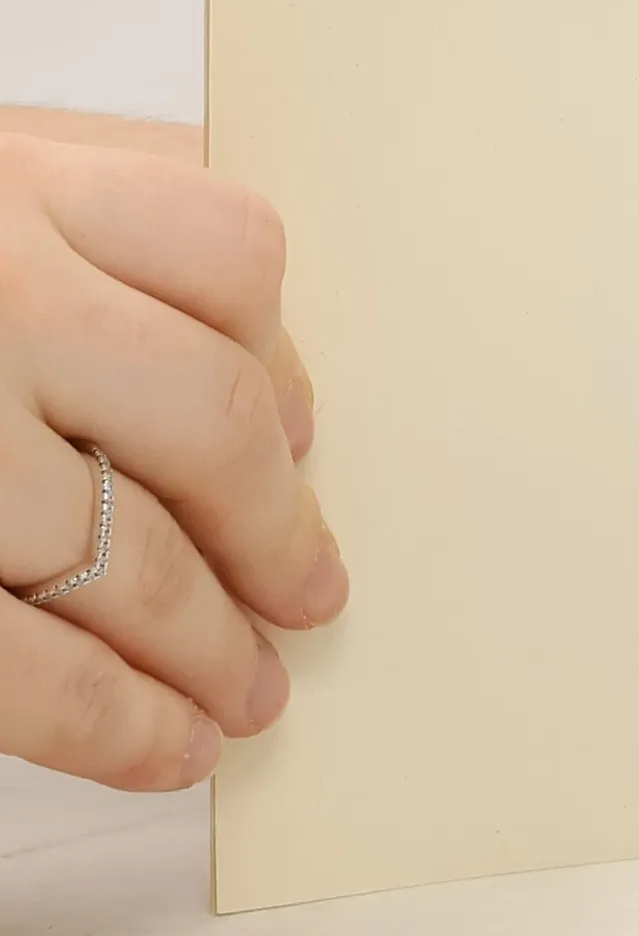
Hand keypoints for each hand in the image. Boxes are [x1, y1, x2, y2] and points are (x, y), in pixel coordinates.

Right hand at [0, 113, 346, 789]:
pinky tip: (165, 751)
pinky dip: (106, 721)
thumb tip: (253, 352)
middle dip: (277, 525)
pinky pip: (11, 659)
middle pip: (210, 418)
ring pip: (126, 554)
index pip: (225, 257)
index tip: (304, 432)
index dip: (283, 359)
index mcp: (7, 184)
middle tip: (311, 593)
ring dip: (205, 644)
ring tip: (248, 695)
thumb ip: (73, 210)